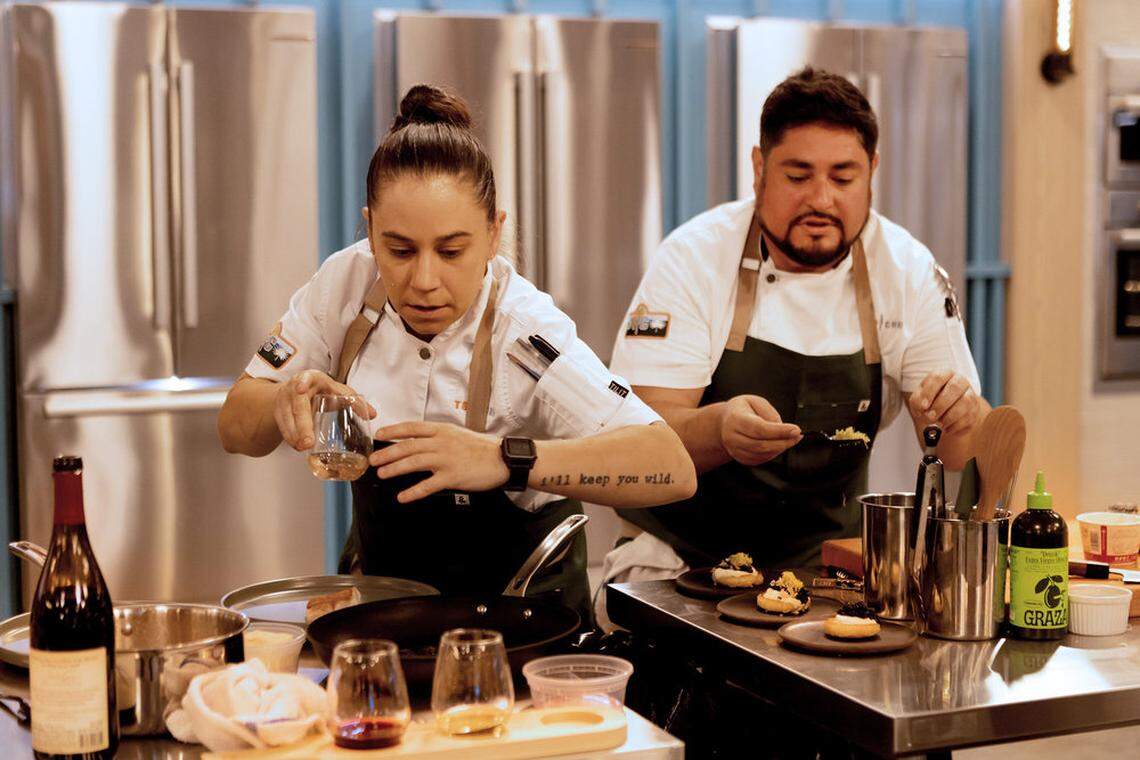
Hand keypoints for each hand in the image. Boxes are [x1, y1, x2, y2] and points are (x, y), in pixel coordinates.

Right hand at [274, 370, 375, 450]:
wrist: (296, 388)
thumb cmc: (321, 389)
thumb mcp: (337, 391)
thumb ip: (354, 402)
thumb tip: (373, 414)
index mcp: (312, 378)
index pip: (305, 378)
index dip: (303, 383)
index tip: (301, 388)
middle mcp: (294, 387)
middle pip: (297, 406)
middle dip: (302, 425)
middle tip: (308, 442)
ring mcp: (284, 400)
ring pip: (287, 418)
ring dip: (294, 434)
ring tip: (303, 447)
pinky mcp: (277, 411)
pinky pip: (282, 426)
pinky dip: (289, 437)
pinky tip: (297, 446)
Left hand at [369, 421, 509, 502]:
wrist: (502, 459)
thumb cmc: (481, 448)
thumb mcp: (457, 435)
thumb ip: (438, 437)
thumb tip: (418, 442)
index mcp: (442, 430)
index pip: (412, 427)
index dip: (393, 431)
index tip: (379, 434)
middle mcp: (441, 442)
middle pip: (408, 446)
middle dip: (387, 452)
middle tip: (372, 460)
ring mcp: (446, 459)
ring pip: (414, 462)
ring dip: (395, 468)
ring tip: (381, 474)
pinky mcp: (453, 476)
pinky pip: (428, 485)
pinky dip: (413, 492)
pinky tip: (402, 497)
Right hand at [718, 395, 801, 466]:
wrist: (725, 421)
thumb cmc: (743, 409)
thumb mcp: (756, 402)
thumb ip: (770, 414)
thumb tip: (783, 430)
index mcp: (735, 419)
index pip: (759, 428)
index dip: (779, 431)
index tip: (796, 430)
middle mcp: (731, 436)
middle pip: (761, 445)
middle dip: (783, 442)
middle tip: (797, 436)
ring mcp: (734, 449)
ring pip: (761, 454)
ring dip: (780, 448)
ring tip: (790, 439)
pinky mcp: (740, 458)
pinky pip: (760, 459)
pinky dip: (773, 453)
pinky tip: (778, 444)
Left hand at [907, 371, 982, 435]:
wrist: (948, 413)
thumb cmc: (931, 402)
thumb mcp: (920, 400)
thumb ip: (917, 401)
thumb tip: (921, 408)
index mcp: (944, 374)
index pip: (937, 378)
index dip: (929, 392)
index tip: (923, 406)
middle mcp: (960, 381)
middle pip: (954, 388)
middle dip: (941, 405)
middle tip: (930, 417)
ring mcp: (970, 395)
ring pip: (965, 402)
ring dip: (949, 416)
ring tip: (939, 424)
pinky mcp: (975, 410)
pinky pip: (968, 417)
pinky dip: (955, 425)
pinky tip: (947, 428)